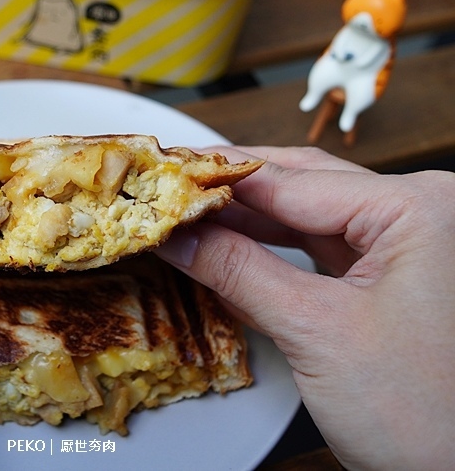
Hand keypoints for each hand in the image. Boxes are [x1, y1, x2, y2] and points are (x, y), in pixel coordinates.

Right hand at [157, 146, 454, 469]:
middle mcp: (419, 215)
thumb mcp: (316, 331)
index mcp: (418, 208)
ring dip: (246, 220)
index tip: (167, 176)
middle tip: (171, 186)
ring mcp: (406, 247)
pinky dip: (269, 250)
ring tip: (189, 217)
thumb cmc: (423, 415)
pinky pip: (317, 249)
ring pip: (306, 216)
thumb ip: (238, 271)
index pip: (295, 180)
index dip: (221, 179)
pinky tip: (226, 249)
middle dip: (232, 191)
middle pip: (301, 185)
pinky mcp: (388, 279)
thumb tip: (179, 235)